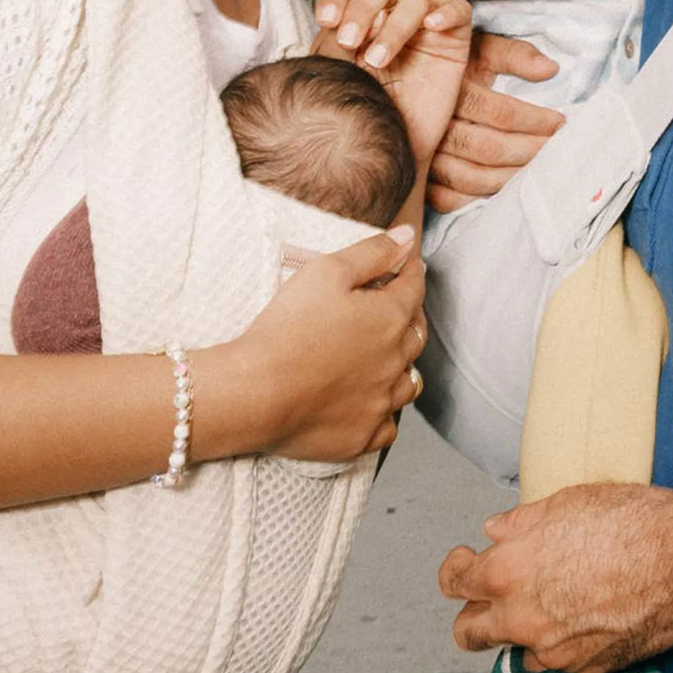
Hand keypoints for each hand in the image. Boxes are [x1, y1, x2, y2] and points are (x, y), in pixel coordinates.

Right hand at [235, 227, 428, 459]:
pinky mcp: (363, 435)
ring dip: (404, 365)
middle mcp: (395, 361)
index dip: (412, 272)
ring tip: (390, 355)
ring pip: (409, 381)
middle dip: (411, 315)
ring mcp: (381, 401)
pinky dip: (385, 411)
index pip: (414, 289)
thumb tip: (407, 237)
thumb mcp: (327, 272)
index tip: (410, 264)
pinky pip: (388, 424)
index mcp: (390, 319)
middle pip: (416, 333)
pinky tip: (374, 403)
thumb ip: (372, 252)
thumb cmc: (288, 328)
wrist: (256, 393)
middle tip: (400, 305)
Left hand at [312, 0, 471, 161]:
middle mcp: (390, 14)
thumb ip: (334, 39)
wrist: (392, 147)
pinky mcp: (452, 39)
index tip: (327, 20)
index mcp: (358, 15)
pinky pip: (458, 10)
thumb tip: (343, 16)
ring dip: (395, 26)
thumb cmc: (366, 112)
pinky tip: (430, 26)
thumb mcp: (338, 72)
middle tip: (350, 41)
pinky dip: (445, 13)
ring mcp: (422, 24)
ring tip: (379, 59)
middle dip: (361, 7)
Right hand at [428, 32, 564, 211]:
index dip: (535, 121)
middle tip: (557, 152)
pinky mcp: (418, 177)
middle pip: (489, 148)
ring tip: (537, 173)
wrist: (401, 76)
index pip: (501, 114)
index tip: (560, 123)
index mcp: (452, 91)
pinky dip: (477, 199)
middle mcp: (434, 125)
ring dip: (510, 179)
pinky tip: (501, 191)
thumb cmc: (449, 64)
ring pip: (471, 177)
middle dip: (529, 152)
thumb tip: (551, 68)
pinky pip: (448, 199)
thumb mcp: (480, 49)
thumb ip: (514, 54)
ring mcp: (422, 154)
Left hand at [438, 484, 672, 672]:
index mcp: (508, 572)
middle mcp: (524, 618)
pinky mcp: (589, 667)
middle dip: (473, 613)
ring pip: (515, 651)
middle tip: (488, 594)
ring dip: (520, 630)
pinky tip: (583, 613)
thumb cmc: (630, 522)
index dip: (456, 568)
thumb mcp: (565, 502)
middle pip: (469, 632)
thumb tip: (498, 530)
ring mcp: (555, 649)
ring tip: (547, 601)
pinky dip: (561, 641)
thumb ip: (521, 522)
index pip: (455, 581)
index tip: (465, 560)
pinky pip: (558, 660)